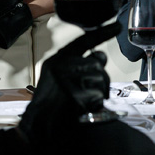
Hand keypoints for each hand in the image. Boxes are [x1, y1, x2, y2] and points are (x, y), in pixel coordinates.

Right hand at [18, 22, 118, 143]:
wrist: (37, 127)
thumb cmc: (50, 104)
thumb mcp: (57, 78)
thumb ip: (76, 66)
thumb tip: (100, 59)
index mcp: (57, 60)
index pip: (83, 41)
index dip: (102, 33)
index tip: (117, 26)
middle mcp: (62, 66)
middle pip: (98, 62)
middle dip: (102, 77)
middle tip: (95, 90)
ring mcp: (67, 80)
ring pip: (101, 79)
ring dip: (99, 93)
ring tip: (85, 102)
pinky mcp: (74, 96)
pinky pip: (98, 96)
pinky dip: (95, 105)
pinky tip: (83, 110)